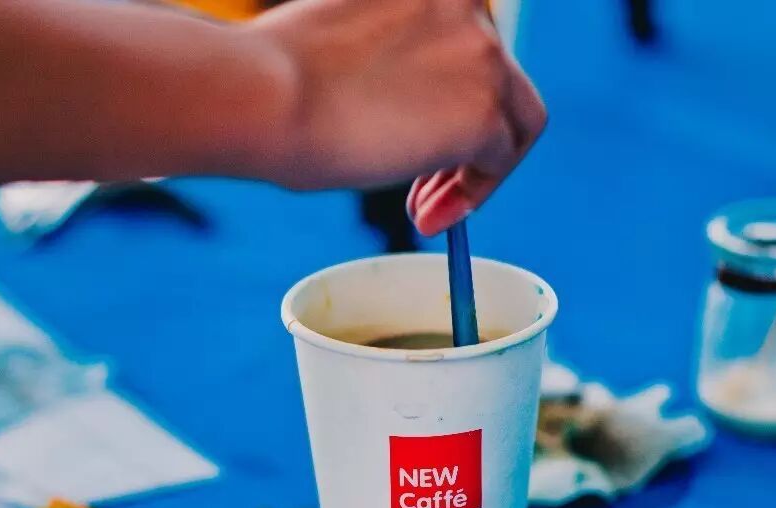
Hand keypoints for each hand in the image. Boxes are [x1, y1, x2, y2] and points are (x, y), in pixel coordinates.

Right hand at [246, 0, 545, 225]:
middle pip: (501, 79)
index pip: (467, 36)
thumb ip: (393, 57)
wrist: (262, 94)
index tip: (418, 134)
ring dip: (472, 172)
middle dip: (469, 136)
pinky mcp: (482, 111)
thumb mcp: (346, 43)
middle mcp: (467, 0)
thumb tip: (407, 104)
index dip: (449, 93)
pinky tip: (425, 218)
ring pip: (513, 124)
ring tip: (423, 212)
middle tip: (426, 186)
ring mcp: (482, 53)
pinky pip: (497, 162)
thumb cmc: (271, 76)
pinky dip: (470, 196)